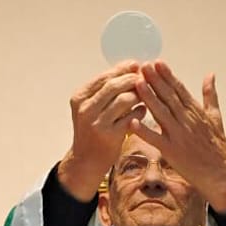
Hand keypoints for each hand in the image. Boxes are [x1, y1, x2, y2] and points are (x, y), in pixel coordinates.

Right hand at [58, 61, 145, 200]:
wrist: (86, 160)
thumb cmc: (93, 129)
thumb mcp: (91, 107)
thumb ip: (106, 89)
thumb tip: (131, 67)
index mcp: (80, 97)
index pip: (104, 77)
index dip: (122, 69)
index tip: (136, 66)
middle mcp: (85, 108)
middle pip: (113, 85)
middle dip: (132, 79)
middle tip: (145, 78)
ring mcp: (97, 122)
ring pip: (123, 99)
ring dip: (138, 95)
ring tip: (145, 96)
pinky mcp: (109, 135)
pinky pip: (131, 117)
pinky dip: (140, 111)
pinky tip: (143, 111)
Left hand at [132, 61, 225, 212]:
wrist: (220, 174)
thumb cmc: (217, 147)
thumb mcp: (216, 117)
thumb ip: (210, 95)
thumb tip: (210, 75)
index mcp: (196, 112)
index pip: (180, 90)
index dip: (167, 75)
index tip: (157, 62)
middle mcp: (187, 121)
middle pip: (169, 97)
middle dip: (156, 80)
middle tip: (143, 66)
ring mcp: (179, 136)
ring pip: (161, 113)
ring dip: (149, 97)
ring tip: (137, 83)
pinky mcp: (172, 151)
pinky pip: (155, 139)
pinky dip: (144, 131)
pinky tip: (132, 121)